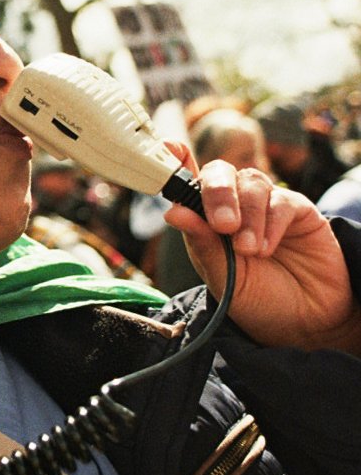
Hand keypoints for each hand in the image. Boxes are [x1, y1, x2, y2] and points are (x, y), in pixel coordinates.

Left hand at [163, 142, 360, 351]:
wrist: (305, 323)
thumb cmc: (258, 301)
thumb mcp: (222, 278)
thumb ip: (202, 244)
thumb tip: (173, 212)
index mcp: (206, 220)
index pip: (189, 181)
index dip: (177, 161)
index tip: (169, 151)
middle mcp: (235, 206)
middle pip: (220, 173)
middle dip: (217, 193)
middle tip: (223, 225)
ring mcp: (266, 205)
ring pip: (251, 182)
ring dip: (247, 216)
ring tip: (248, 251)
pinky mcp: (298, 210)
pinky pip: (281, 200)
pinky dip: (271, 223)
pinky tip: (266, 249)